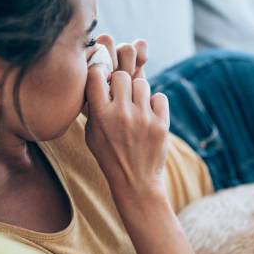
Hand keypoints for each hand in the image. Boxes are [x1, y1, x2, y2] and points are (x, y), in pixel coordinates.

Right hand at [84, 37, 169, 202]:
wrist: (135, 180)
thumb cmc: (110, 155)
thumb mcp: (92, 134)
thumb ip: (94, 108)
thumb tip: (98, 78)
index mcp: (100, 115)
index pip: (96, 75)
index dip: (99, 73)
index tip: (103, 79)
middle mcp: (122, 114)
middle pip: (122, 75)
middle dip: (121, 82)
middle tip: (122, 95)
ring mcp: (143, 119)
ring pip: (142, 83)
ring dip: (138, 92)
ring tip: (136, 106)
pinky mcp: (161, 124)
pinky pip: (159, 97)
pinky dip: (155, 103)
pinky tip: (149, 114)